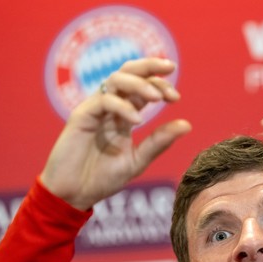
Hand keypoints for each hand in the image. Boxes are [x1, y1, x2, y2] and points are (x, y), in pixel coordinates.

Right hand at [40, 58, 190, 210]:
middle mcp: (110, 107)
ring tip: (157, 98)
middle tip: (170, 68)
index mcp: (124, 115)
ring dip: (139, 84)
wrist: (74, 194)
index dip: (160, 85)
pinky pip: (104, 100)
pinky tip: (137, 120)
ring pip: (116, 79)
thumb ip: (159, 142)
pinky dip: (122, 106)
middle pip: (129, 72)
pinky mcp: (81, 116)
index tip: (177, 97)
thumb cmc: (102, 178)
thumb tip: (187, 125)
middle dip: (150, 66)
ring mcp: (95, 109)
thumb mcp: (138, 160)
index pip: (143, 87)